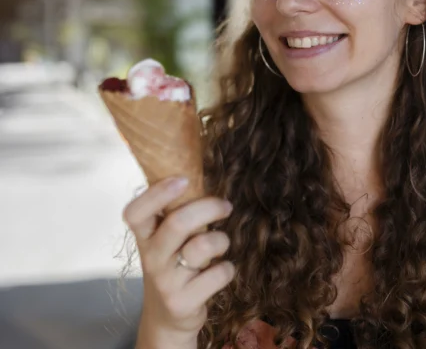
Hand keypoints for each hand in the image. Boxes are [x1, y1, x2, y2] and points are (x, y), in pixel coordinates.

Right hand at [123, 176, 234, 345]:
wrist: (167, 317)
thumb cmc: (175, 264)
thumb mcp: (167, 240)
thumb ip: (175, 213)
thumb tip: (197, 171)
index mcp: (144, 237)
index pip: (136, 213)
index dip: (157, 194)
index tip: (183, 178)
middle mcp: (150, 258)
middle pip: (177, 223)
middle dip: (208, 208)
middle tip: (225, 206)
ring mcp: (165, 282)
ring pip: (202, 247)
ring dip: (221, 240)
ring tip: (220, 244)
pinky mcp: (183, 302)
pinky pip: (218, 274)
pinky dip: (227, 269)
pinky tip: (220, 271)